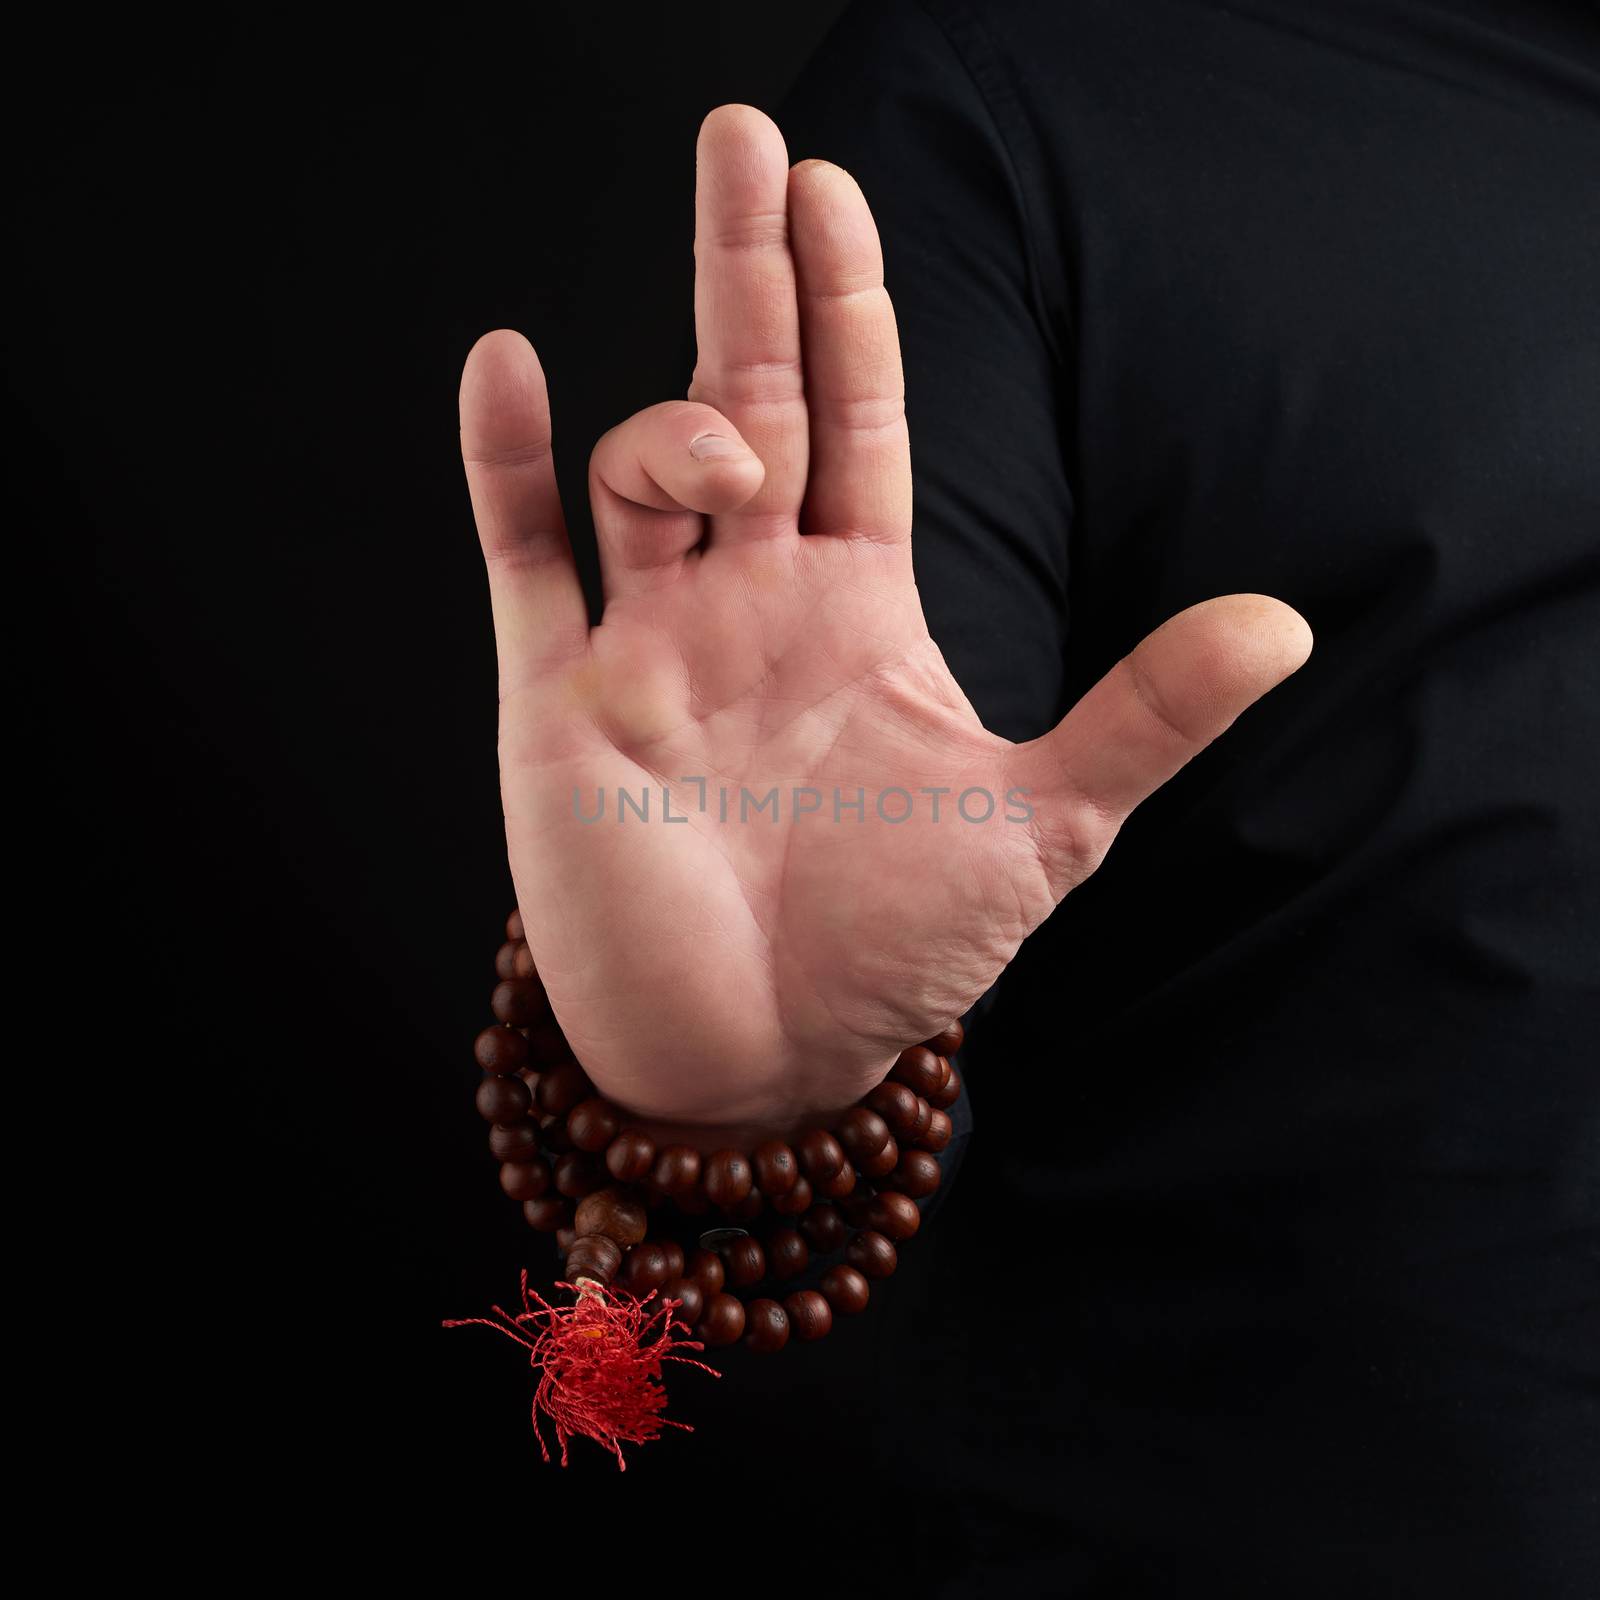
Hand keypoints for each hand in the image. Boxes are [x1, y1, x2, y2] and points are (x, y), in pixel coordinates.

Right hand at [459, 105, 1310, 1143]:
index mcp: (858, 614)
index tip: (837, 195)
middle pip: (747, 401)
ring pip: (644, 474)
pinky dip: (507, 467)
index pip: (857, 428)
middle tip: (740, 138)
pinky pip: (522, 561)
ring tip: (719, 460)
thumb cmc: (891, 954)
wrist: (760, 1061)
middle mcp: (751, 610)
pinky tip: (507, 367)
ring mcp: (652, 648)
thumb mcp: (1043, 824)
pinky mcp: (562, 704)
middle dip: (743, 271)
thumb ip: (1146, 714)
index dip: (850, 311)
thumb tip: (1286, 619)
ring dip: (676, 424)